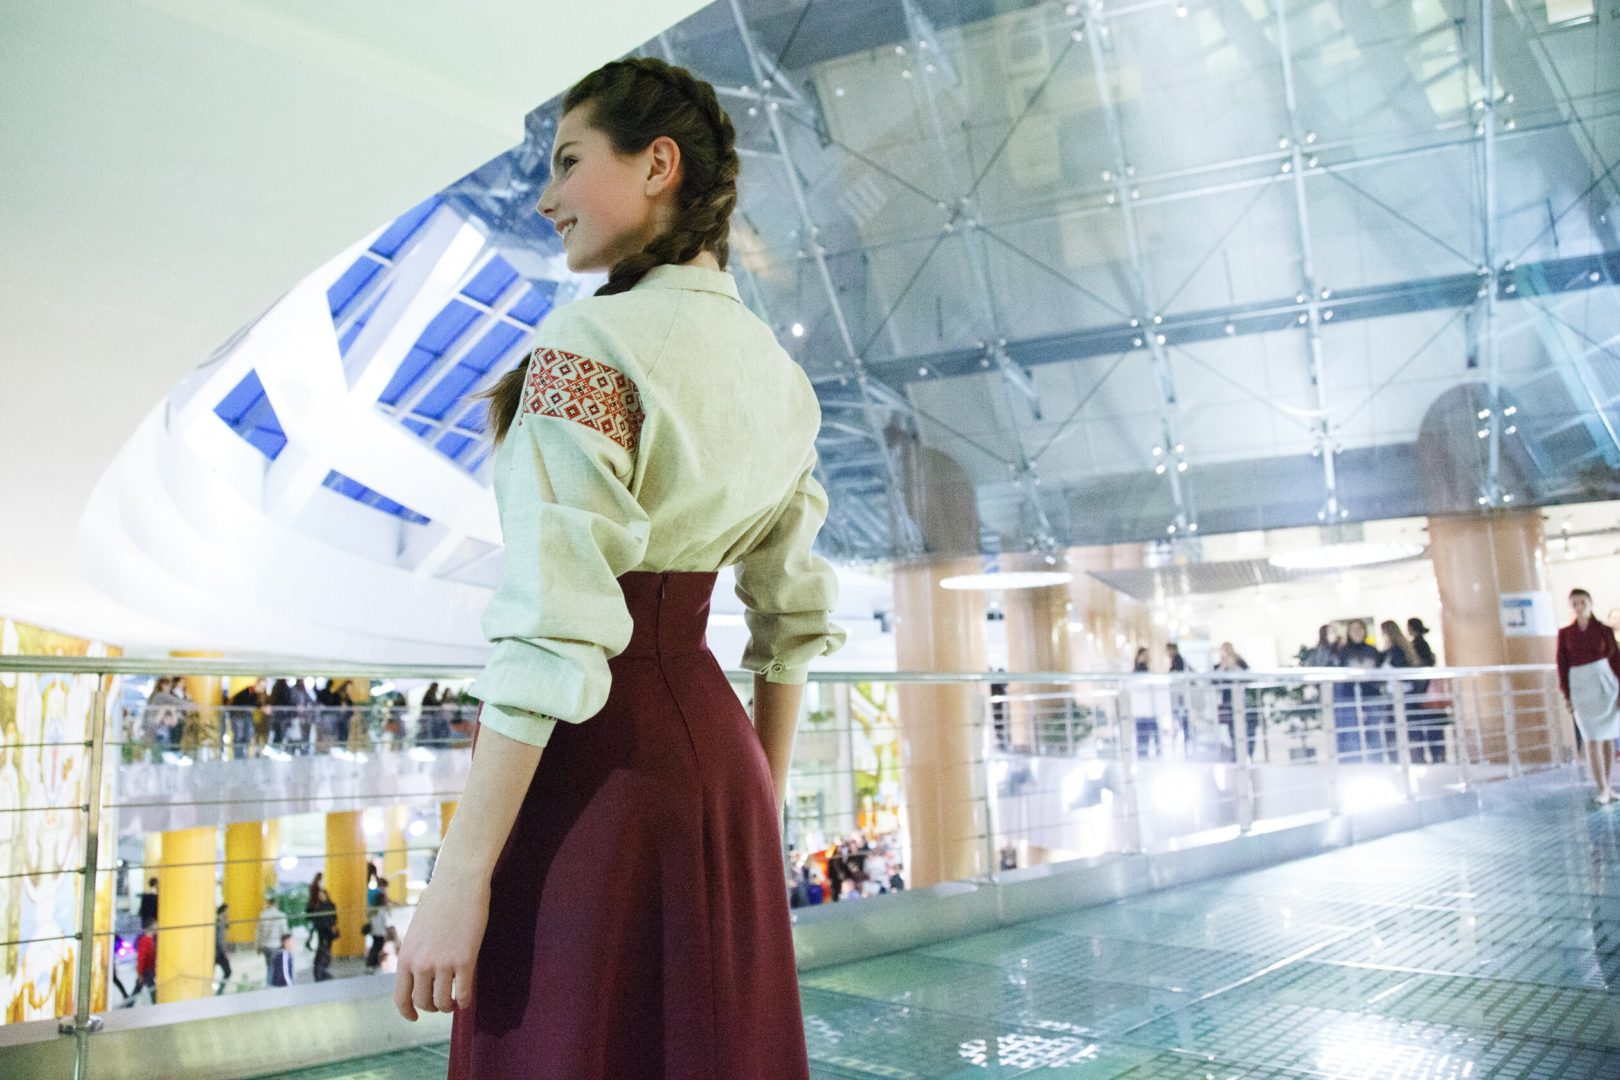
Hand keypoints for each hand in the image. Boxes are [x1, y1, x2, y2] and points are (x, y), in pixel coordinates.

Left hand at [393, 873, 488, 1020]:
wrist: (458, 883)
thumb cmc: (438, 901)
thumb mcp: (417, 931)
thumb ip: (416, 954)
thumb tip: (421, 974)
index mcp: (406, 957)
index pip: (401, 997)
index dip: (407, 1012)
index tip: (414, 1017)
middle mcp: (421, 964)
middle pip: (423, 1002)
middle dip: (432, 1007)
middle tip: (442, 1003)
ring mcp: (443, 964)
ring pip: (443, 1002)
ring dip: (449, 1006)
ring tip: (454, 1002)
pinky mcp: (465, 960)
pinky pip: (464, 993)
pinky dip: (466, 1001)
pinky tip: (467, 998)